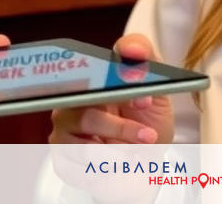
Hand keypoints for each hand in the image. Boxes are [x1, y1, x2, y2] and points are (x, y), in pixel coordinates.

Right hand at [47, 34, 174, 203]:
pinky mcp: (63, 163)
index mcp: (89, 83)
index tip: (144, 101)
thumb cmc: (148, 121)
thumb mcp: (158, 87)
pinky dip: (106, 171)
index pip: (86, 78)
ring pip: (83, 147)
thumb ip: (146, 59)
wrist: (149, 163)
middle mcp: (70, 106)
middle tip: (148, 136)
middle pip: (84, 114)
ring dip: (118, 153)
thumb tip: (132, 50)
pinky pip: (78, 170)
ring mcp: (63, 135)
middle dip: (121, 128)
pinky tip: (116, 166)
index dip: (114, 89)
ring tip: (133, 154)